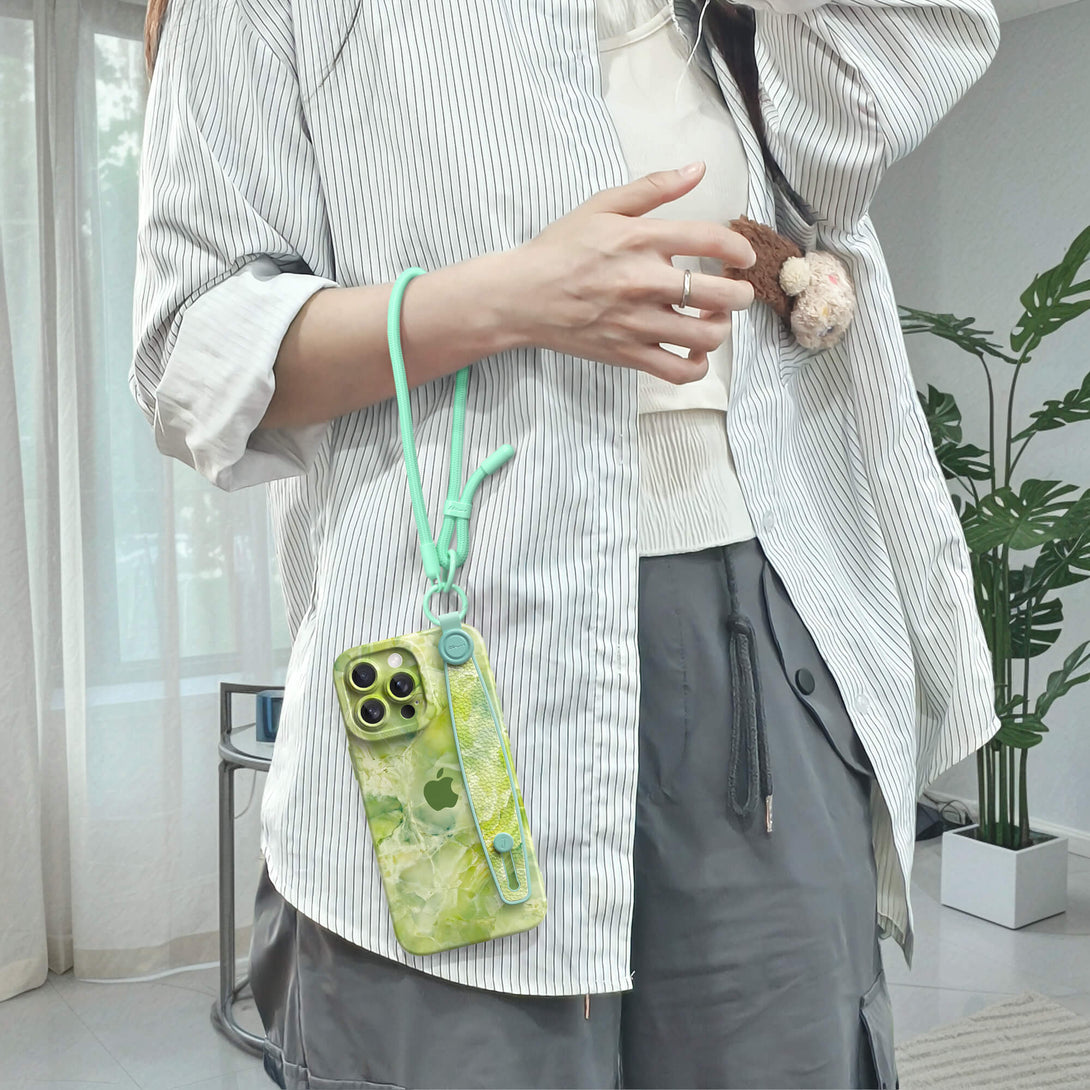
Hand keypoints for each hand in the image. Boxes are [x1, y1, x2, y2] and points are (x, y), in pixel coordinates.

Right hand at [504, 161, 756, 383]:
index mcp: (640, 240)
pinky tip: (693, 352)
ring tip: (712, 320)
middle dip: (741, 295)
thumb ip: (654, 187)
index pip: (712, 241)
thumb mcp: (603, 206)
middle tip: (735, 293)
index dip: (739, 249)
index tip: (742, 257)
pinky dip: (697, 365)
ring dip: (721, 328)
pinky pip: (678, 372)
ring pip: (706, 336)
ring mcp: (636, 323)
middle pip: (721, 295)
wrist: (521, 296)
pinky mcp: (627, 354)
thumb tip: (698, 169)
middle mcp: (644, 282)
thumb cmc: (561, 249)